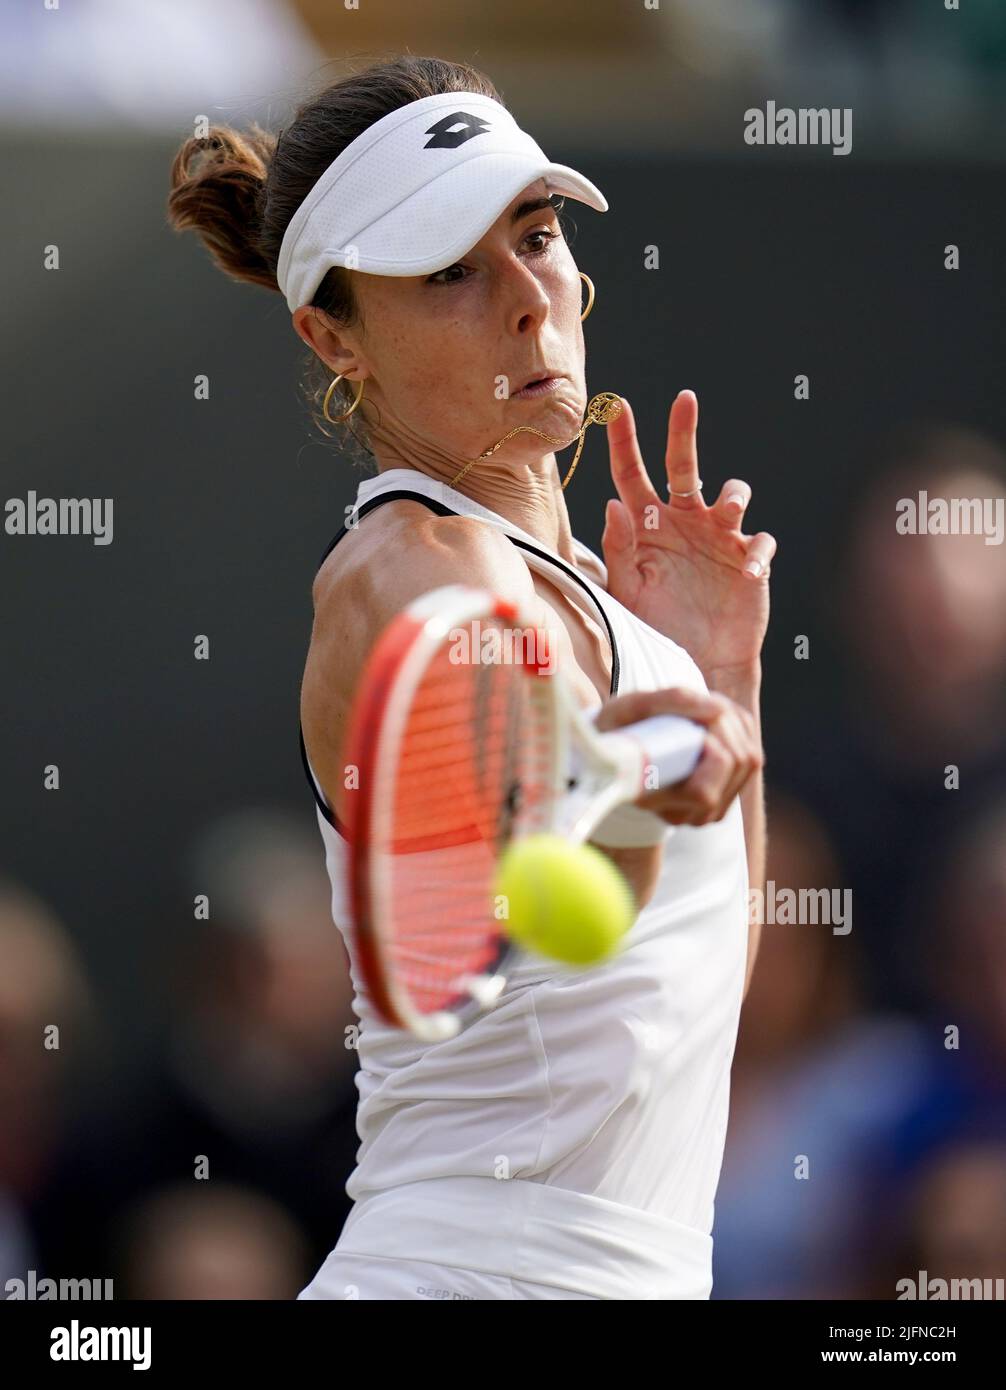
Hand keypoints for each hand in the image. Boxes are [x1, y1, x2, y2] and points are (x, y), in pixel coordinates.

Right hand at [594, 686, 762, 826]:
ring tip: (699, 710)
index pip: (705, 792)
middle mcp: (692, 816)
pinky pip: (752, 755)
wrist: (611, 755)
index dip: (709, 749)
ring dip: (732, 723)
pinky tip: (711, 718)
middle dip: (723, 725)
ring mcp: (715, 809)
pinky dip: (738, 728)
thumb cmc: (614, 732)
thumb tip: (718, 708)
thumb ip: (670, 702)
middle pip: (737, 766)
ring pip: (750, 759)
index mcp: (660, 808)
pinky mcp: (729, 792)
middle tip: (693, 707)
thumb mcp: (628, 709)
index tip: (689, 723)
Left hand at [600, 391, 775, 679]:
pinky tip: (748, 574)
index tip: (617, 408)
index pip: (633, 476)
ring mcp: (719, 538)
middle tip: (685, 400)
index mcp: (648, 524)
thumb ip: (619, 548)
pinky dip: (757, 554)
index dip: (625, 442)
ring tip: (730, 506)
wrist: (696, 662)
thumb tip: (613, 504)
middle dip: (684, 432)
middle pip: (684, 467)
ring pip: (732, 496)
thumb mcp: (628, 589)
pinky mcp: (749, 559)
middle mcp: (685, 522)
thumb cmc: (657, 624)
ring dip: (733, 495)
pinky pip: (760, 543)